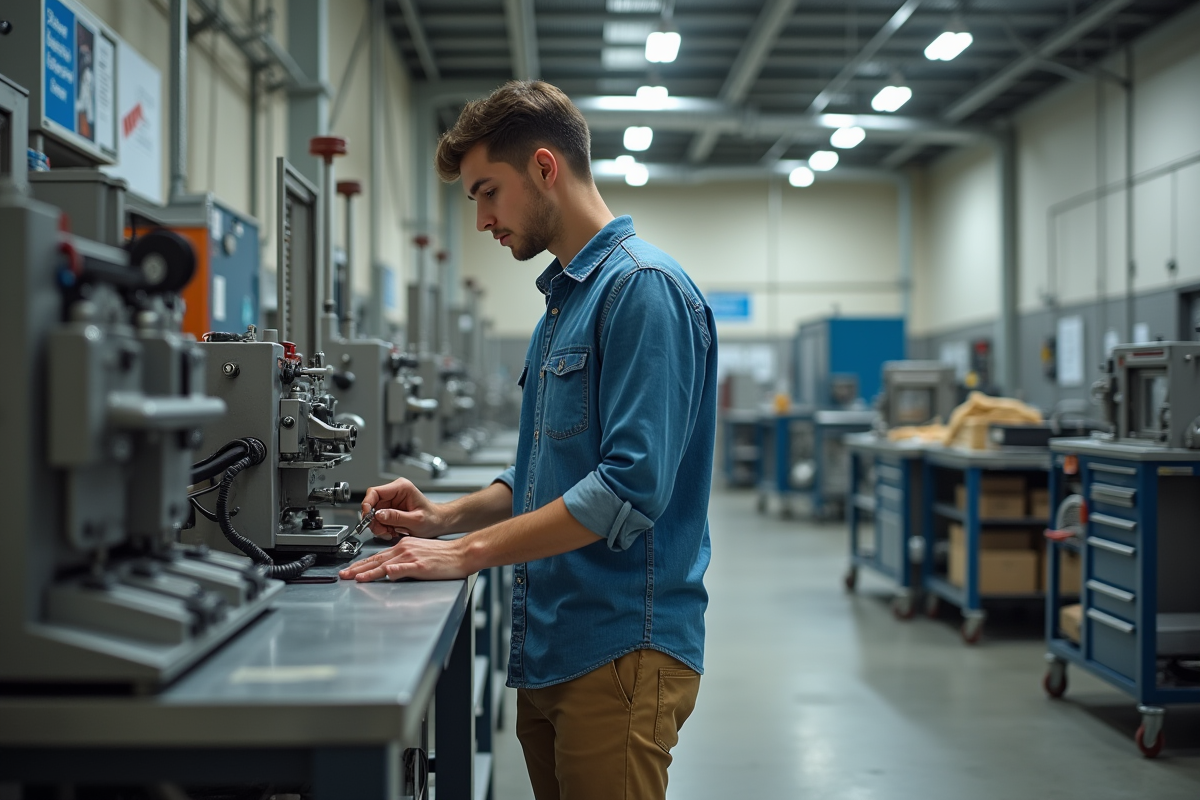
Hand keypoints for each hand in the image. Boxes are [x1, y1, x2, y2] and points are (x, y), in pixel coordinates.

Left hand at [338, 536, 472, 581]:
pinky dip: (395, 570)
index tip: (350, 571)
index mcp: (403, 546)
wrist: (461, 553)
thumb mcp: (418, 553)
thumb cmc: (443, 555)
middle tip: (343, 575)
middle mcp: (405, 549)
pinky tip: (386, 573)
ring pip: (386, 565)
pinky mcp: (422, 566)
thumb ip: (402, 562)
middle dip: (358, 569)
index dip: (361, 565)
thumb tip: (388, 570)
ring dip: (370, 572)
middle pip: (376, 560)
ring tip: (357, 578)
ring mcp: (412, 557)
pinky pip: (405, 568)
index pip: (377, 556)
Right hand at [361, 478, 445, 540]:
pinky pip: (379, 520)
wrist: (438, 523)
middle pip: (372, 505)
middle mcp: (394, 493)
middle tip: (382, 530)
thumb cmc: (432, 518)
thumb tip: (378, 515)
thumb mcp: (415, 520)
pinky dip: (383, 528)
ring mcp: (391, 502)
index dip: (367, 504)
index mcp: (401, 488)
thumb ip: (396, 517)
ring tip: (390, 532)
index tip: (367, 516)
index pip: (375, 492)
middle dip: (374, 520)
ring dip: (379, 526)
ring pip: (374, 514)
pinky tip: (392, 532)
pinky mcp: (391, 510)